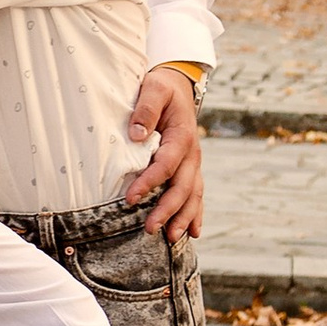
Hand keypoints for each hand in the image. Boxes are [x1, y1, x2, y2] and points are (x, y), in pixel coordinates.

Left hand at [120, 68, 202, 240]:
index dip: (149, 183)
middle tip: (150, 228)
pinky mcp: (191, 169)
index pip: (165, 164)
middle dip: (168, 210)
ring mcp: (193, 163)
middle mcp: (191, 154)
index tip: (130, 198)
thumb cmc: (162, 88)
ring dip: (183, 218)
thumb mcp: (154, 88)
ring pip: (192, 195)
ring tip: (171, 238)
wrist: (178, 86)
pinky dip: (195, 214)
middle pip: (182, 187)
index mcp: (181, 136)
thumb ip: (146, 108)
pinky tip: (192, 233)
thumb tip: (137, 134)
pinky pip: (196, 195)